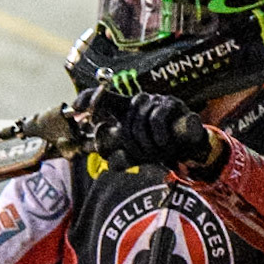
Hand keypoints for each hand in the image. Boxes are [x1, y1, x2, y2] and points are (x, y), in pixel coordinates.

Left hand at [76, 87, 215, 173]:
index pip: (104, 99)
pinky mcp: (172, 104)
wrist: (188, 147)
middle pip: (126, 122)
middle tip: (146, 154)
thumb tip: (112, 164)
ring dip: (149, 143)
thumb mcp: (138, 154)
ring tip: (159, 149)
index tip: (75, 108)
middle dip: (134, 145)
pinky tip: (165, 142)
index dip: (89, 99)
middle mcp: (139, 102)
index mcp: (127, 110)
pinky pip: (158, 118)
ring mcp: (155, 101)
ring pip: (142, 121)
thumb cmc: (159, 146)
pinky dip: (160, 136)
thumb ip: (123, 158)